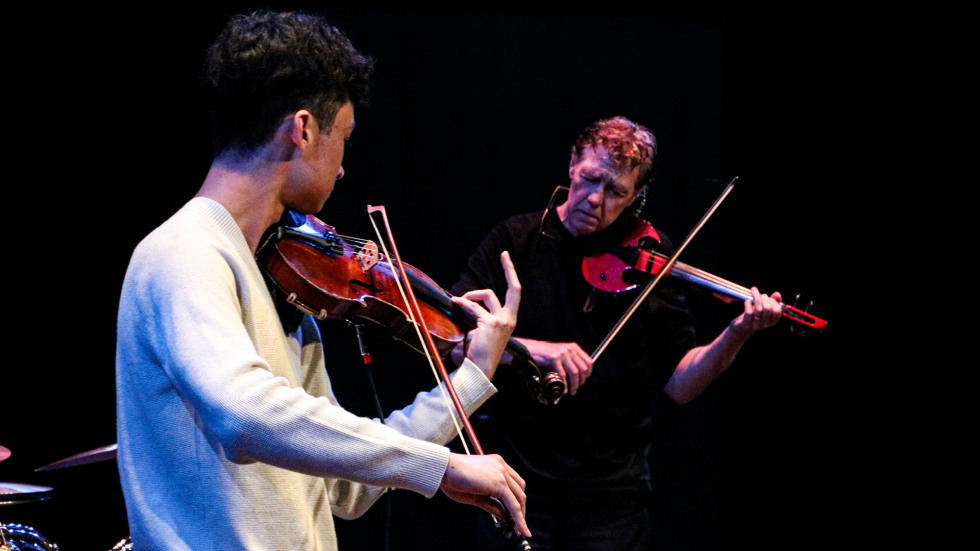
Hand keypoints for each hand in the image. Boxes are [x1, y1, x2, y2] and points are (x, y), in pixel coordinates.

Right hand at [440, 453, 530, 537]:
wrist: (443, 469)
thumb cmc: (454, 479)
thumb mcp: (475, 495)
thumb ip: (491, 504)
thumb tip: (504, 515)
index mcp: (496, 464)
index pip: (513, 482)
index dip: (516, 498)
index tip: (515, 512)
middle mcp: (501, 466)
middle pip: (519, 489)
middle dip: (521, 508)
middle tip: (519, 524)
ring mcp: (501, 473)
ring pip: (519, 497)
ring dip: (521, 515)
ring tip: (521, 530)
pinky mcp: (499, 483)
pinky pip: (513, 504)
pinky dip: (518, 518)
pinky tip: (519, 528)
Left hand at [452, 251, 520, 378]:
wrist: (479, 369)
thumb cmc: (478, 352)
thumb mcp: (482, 329)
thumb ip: (480, 315)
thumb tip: (464, 301)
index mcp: (510, 320)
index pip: (515, 294)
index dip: (511, 275)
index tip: (506, 259)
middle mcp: (510, 319)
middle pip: (514, 288)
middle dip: (510, 269)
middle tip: (504, 254)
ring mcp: (502, 321)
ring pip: (487, 295)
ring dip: (472, 295)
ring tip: (460, 301)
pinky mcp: (490, 324)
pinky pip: (473, 307)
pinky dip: (463, 304)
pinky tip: (456, 304)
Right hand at [519, 339, 592, 394]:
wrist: (530, 350)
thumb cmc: (545, 355)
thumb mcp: (561, 354)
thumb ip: (570, 361)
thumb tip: (580, 376)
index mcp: (573, 347)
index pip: (588, 361)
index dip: (588, 373)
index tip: (584, 380)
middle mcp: (569, 349)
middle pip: (582, 369)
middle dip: (581, 381)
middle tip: (576, 388)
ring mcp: (562, 353)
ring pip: (574, 373)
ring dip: (574, 385)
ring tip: (571, 391)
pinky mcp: (554, 358)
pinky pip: (563, 375)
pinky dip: (564, 385)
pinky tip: (563, 389)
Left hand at [730, 287, 782, 337]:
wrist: (740, 329)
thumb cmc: (753, 316)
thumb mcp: (763, 308)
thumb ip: (772, 301)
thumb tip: (777, 294)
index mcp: (772, 321)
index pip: (777, 310)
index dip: (773, 301)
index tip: (767, 297)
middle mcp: (765, 324)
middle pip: (768, 308)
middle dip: (764, 298)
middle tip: (759, 294)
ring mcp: (755, 325)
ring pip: (759, 310)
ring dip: (756, 297)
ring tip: (753, 291)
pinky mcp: (746, 324)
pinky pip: (749, 313)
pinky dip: (748, 304)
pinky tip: (747, 300)